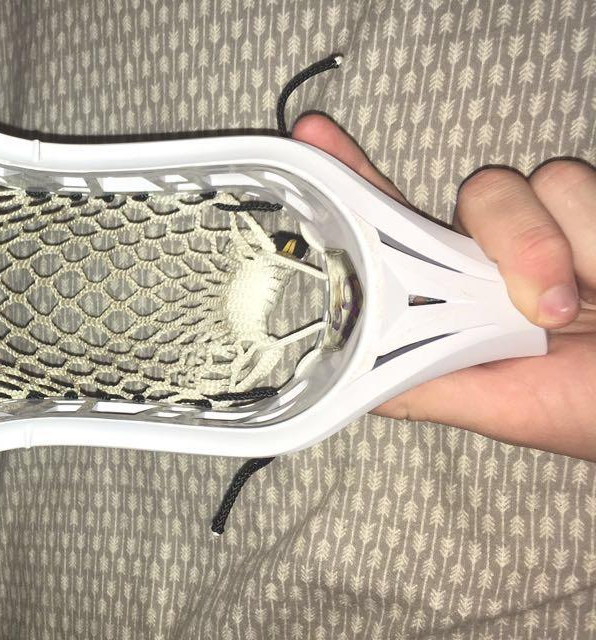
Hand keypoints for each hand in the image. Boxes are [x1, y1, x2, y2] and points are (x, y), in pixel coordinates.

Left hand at [291, 113, 595, 460]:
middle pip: (477, 193)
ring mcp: (561, 225)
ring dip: (561, 252)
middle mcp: (507, 251)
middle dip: (509, 237)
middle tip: (547, 311)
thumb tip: (344, 372)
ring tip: (593, 308)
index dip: (356, 179)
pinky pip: (579, 186)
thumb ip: (420, 384)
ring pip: (532, 182)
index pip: (399, 224)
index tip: (312, 136)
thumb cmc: (591, 409)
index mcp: (464, 293)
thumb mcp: (498, 407)